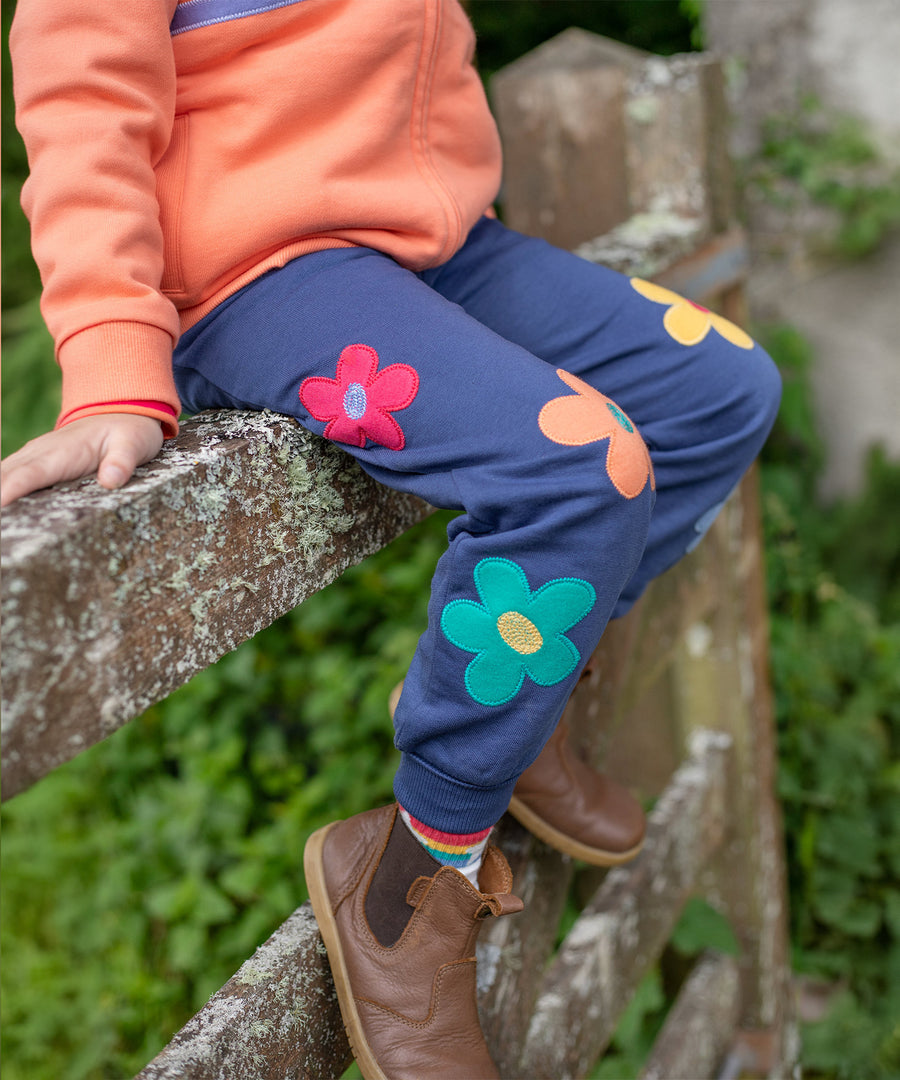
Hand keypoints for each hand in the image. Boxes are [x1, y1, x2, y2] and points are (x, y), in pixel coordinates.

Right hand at [1, 413, 164, 506]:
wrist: (120, 412)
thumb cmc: (127, 431)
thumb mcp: (134, 444)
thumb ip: (122, 461)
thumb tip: (110, 480)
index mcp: (62, 453)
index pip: (30, 474)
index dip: (11, 490)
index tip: (1, 506)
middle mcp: (40, 454)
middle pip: (6, 477)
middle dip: (0, 499)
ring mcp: (33, 458)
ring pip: (3, 476)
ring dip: (0, 497)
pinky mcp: (34, 464)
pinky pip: (9, 478)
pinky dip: (3, 491)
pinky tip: (5, 514)